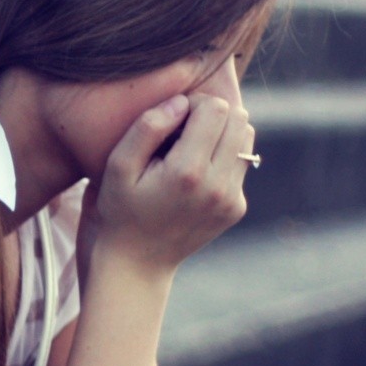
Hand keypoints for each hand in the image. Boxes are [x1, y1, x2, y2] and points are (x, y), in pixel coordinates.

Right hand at [89, 92, 252, 274]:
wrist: (137, 262)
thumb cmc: (120, 210)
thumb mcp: (117, 168)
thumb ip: (146, 129)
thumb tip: (180, 103)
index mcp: (187, 171)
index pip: (215, 109)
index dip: (194, 103)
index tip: (172, 117)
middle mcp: (217, 185)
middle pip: (239, 119)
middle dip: (212, 115)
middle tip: (183, 129)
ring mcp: (231, 198)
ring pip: (247, 139)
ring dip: (222, 134)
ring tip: (191, 148)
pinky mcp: (236, 208)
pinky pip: (241, 164)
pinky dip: (222, 159)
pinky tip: (194, 175)